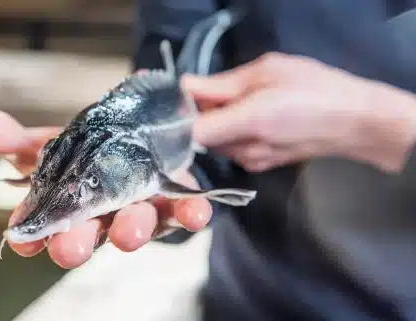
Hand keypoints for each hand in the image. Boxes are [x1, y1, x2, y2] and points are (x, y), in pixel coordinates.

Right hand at [0, 103, 211, 267]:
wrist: (135, 140)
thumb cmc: (86, 153)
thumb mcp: (45, 143)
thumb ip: (4, 136)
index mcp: (66, 206)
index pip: (42, 227)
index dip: (31, 236)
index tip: (19, 242)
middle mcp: (101, 216)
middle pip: (87, 235)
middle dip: (76, 243)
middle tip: (67, 249)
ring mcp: (138, 210)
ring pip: (133, 226)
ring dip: (130, 229)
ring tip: (127, 231)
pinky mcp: (173, 201)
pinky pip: (184, 211)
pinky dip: (191, 212)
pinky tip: (198, 212)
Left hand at [182, 52, 415, 172]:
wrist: (354, 122)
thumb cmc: (315, 88)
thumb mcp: (268, 72)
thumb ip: (222, 84)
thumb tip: (185, 87)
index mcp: (247, 123)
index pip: (190, 131)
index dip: (180, 114)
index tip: (187, 96)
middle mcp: (243, 151)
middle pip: (200, 136)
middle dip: (201, 114)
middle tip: (222, 91)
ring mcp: (251, 163)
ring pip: (215, 142)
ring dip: (218, 123)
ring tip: (244, 102)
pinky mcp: (259, 167)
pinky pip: (231, 148)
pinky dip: (231, 132)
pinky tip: (254, 118)